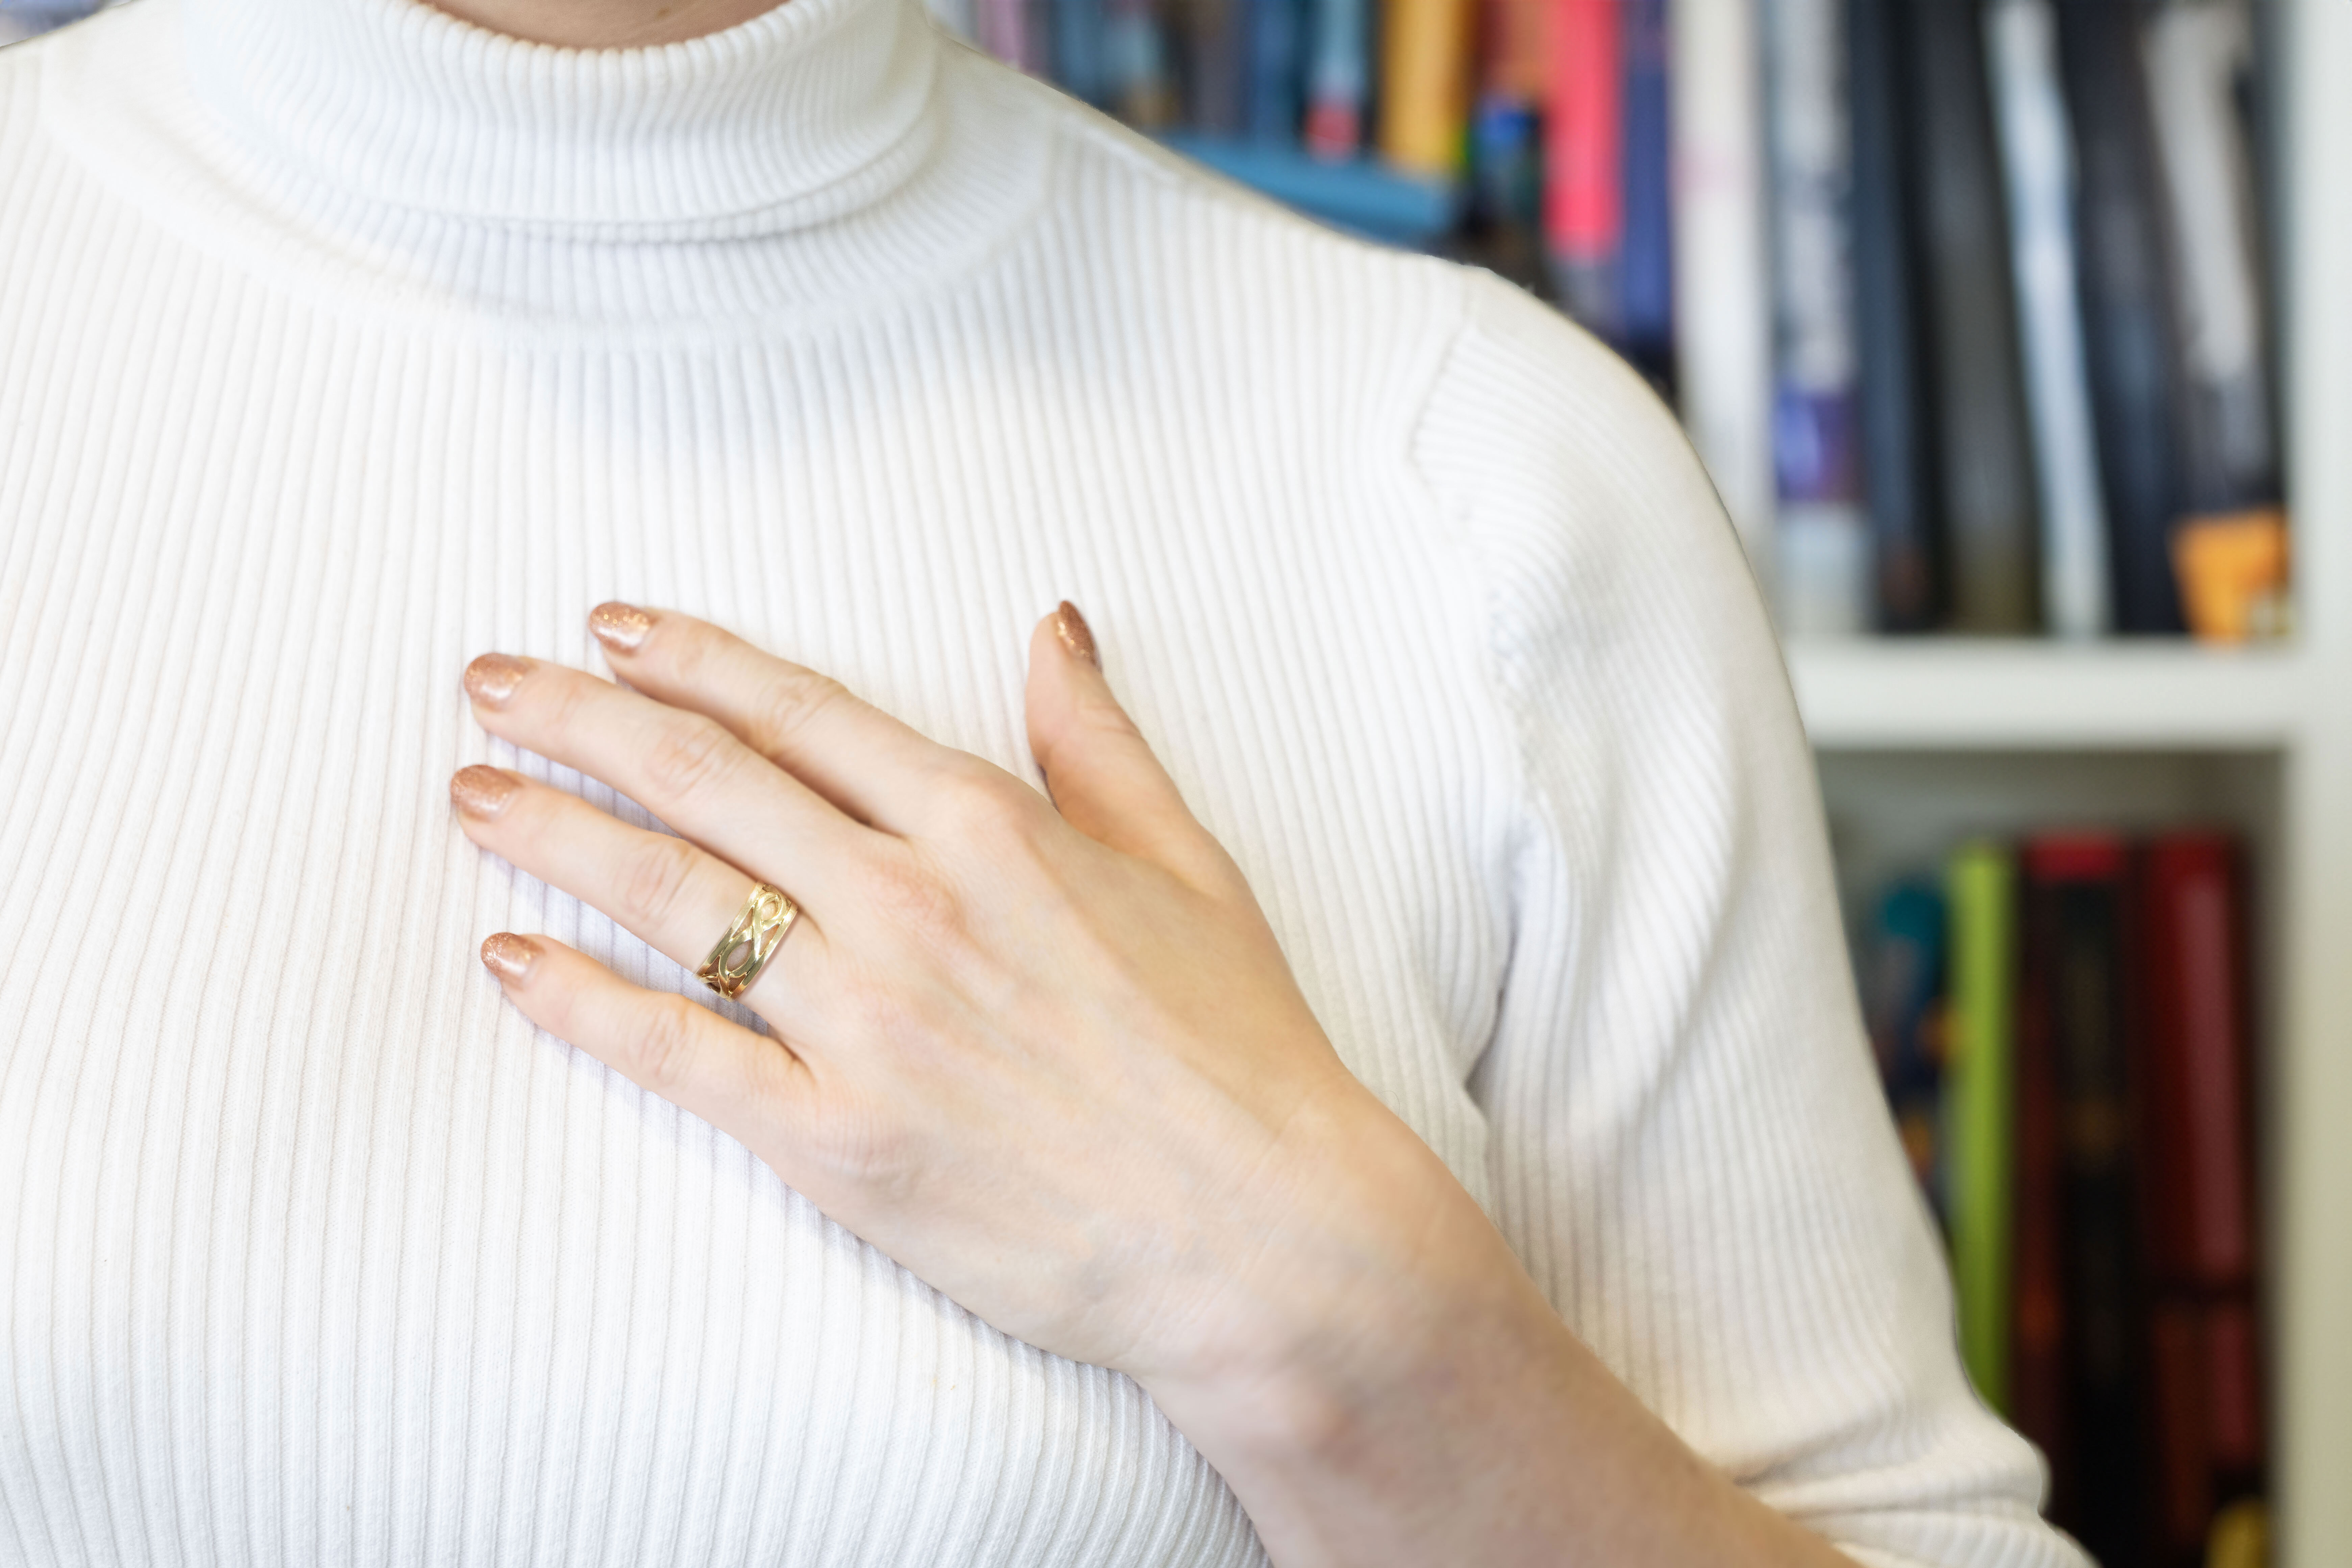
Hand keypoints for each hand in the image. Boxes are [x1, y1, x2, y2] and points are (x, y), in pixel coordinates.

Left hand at [450, 602, 1852, 1567]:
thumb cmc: (1237, 1050)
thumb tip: (1051, 630)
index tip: (612, 629)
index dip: (695, 659)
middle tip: (489, 684)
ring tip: (470, 796)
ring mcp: (867, 1021)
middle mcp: (911, 904)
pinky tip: (511, 963)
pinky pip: (679, 1056)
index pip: (804, 713)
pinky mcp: (837, 1138)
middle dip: (580, 719)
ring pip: (670, 898)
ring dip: (554, 834)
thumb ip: (1098, 742)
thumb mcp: (1186, 865)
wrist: (1263, 1228)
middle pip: (705, 779)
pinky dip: (582, 1007)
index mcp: (989, 830)